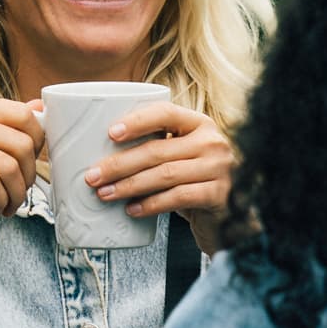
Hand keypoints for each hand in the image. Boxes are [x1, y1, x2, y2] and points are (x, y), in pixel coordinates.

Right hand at [0, 97, 46, 246]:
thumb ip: (5, 125)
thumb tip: (41, 107)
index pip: (25, 115)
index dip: (38, 144)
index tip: (30, 165)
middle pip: (22, 143)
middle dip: (29, 175)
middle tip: (20, 191)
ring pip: (9, 167)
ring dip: (16, 194)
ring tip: (9, 204)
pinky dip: (1, 202)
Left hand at [82, 102, 236, 251]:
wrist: (233, 215)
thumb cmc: (196, 182)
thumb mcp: (182, 157)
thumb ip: (158, 148)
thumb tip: (104, 155)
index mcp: (200, 123)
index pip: (166, 112)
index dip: (137, 121)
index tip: (110, 133)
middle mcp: (212, 141)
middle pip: (157, 149)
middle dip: (120, 163)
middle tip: (93, 175)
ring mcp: (219, 168)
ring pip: (164, 174)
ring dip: (129, 185)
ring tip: (106, 193)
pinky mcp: (219, 194)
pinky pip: (178, 197)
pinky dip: (151, 204)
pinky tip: (133, 209)